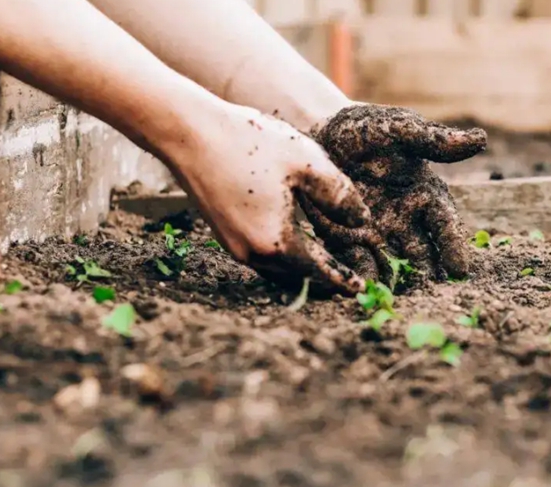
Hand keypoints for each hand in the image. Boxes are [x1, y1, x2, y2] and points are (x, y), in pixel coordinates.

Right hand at [166, 102, 370, 294]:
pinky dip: (283, 257)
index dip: (342, 280)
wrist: (188, 132)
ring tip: (326, 265)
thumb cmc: (249, 143)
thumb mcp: (306, 162)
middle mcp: (253, 253)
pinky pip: (261, 256)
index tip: (361, 289)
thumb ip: (339, 195)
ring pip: (277, 270)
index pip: (319, 271)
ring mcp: (234, 246)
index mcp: (277, 242)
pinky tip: (294, 243)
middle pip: (297, 277)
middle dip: (324, 280)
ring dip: (302, 271)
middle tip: (348, 280)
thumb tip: (362, 221)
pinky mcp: (223, 233)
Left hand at [301, 104, 486, 282]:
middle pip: (424, 254)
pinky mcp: (348, 241)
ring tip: (402, 303)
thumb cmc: (366, 128)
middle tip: (435, 298)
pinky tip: (366, 291)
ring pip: (394, 265)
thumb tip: (481, 140)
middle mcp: (406, 220)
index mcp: (425, 195)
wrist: (319, 133)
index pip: (445, 225)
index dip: (454, 247)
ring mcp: (378, 234)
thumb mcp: (399, 130)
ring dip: (399, 283)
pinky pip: (359, 263)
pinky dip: (364, 278)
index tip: (460, 270)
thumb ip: (434, 140)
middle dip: (430, 276)